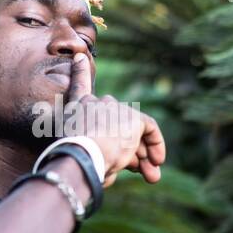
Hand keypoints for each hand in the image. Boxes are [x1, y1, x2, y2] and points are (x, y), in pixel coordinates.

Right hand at [62, 52, 165, 187]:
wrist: (81, 156)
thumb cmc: (73, 164)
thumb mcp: (79, 156)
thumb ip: (96, 157)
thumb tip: (111, 172)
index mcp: (75, 109)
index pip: (79, 85)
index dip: (80, 71)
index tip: (80, 57)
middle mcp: (95, 103)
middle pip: (115, 123)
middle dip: (127, 148)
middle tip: (137, 170)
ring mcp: (115, 108)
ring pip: (133, 130)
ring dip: (142, 153)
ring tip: (150, 175)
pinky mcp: (132, 117)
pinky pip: (149, 128)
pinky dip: (156, 143)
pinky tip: (159, 160)